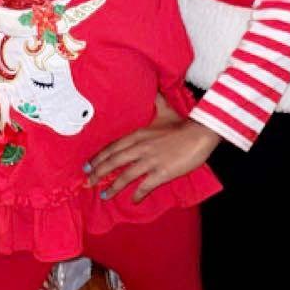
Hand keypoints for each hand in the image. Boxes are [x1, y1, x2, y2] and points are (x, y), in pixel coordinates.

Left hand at [85, 113, 219, 204]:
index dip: (99, 158)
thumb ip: (156, 101)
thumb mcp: (165, 110)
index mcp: (138, 135)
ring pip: (126, 176)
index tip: (87, 166)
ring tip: (105, 196)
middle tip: (87, 183)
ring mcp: (151, 161)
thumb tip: (154, 89)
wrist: (201, 132)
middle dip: (99, 173)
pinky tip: (133, 200)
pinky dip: (138, 194)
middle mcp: (141, 148)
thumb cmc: (183, 123)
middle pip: (114, 162)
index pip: (113, 147)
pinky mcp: (162, 172)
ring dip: (114, 187)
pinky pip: (145, 185)